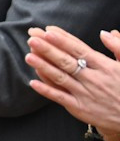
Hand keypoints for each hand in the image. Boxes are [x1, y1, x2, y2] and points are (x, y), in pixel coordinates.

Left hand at [27, 26, 119, 140]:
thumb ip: (118, 46)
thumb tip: (105, 32)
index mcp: (105, 66)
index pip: (79, 50)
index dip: (63, 40)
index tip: (48, 31)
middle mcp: (93, 79)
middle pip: (66, 61)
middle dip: (48, 49)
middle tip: (32, 38)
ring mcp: (85, 94)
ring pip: (60, 78)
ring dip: (43, 66)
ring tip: (29, 56)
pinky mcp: (81, 108)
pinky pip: (60, 98)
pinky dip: (46, 90)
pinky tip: (33, 82)